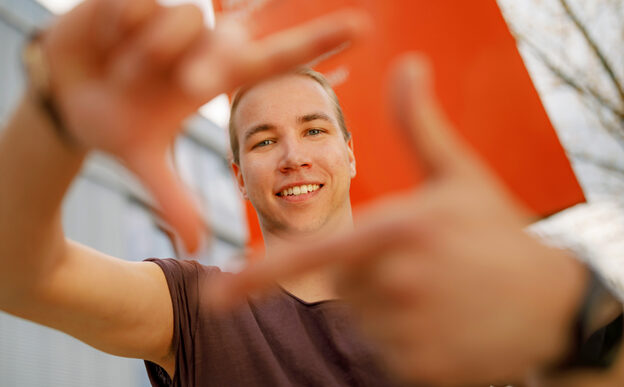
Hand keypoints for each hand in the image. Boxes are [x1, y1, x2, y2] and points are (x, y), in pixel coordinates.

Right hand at [40, 0, 367, 252]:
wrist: (62, 96)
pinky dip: (117, 28)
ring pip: (182, 22)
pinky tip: (104, 38)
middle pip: (225, 42)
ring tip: (120, 68)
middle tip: (179, 87)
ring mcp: (171, 15)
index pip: (276, 57)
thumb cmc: (111, 123)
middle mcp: (200, 43)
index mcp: (214, 77)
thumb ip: (173, 198)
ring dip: (145, 56)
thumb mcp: (141, 160)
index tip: (363, 29)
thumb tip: (198, 248)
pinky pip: (140, 4)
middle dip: (198, 69)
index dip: (318, 42)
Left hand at [212, 54, 588, 385]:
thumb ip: (418, 125)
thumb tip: (406, 64)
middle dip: (366, 274)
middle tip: (422, 265)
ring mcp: (413, 330)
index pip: (316, 256)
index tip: (215, 298)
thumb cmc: (499, 233)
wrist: (553, 303)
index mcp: (401, 229)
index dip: (259, 277)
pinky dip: (402, 338)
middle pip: (341, 284)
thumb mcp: (459, 174)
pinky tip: (443, 321)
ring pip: (361, 319)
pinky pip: (385, 350)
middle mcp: (400, 281)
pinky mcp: (423, 368)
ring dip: (384, 308)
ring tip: (437, 292)